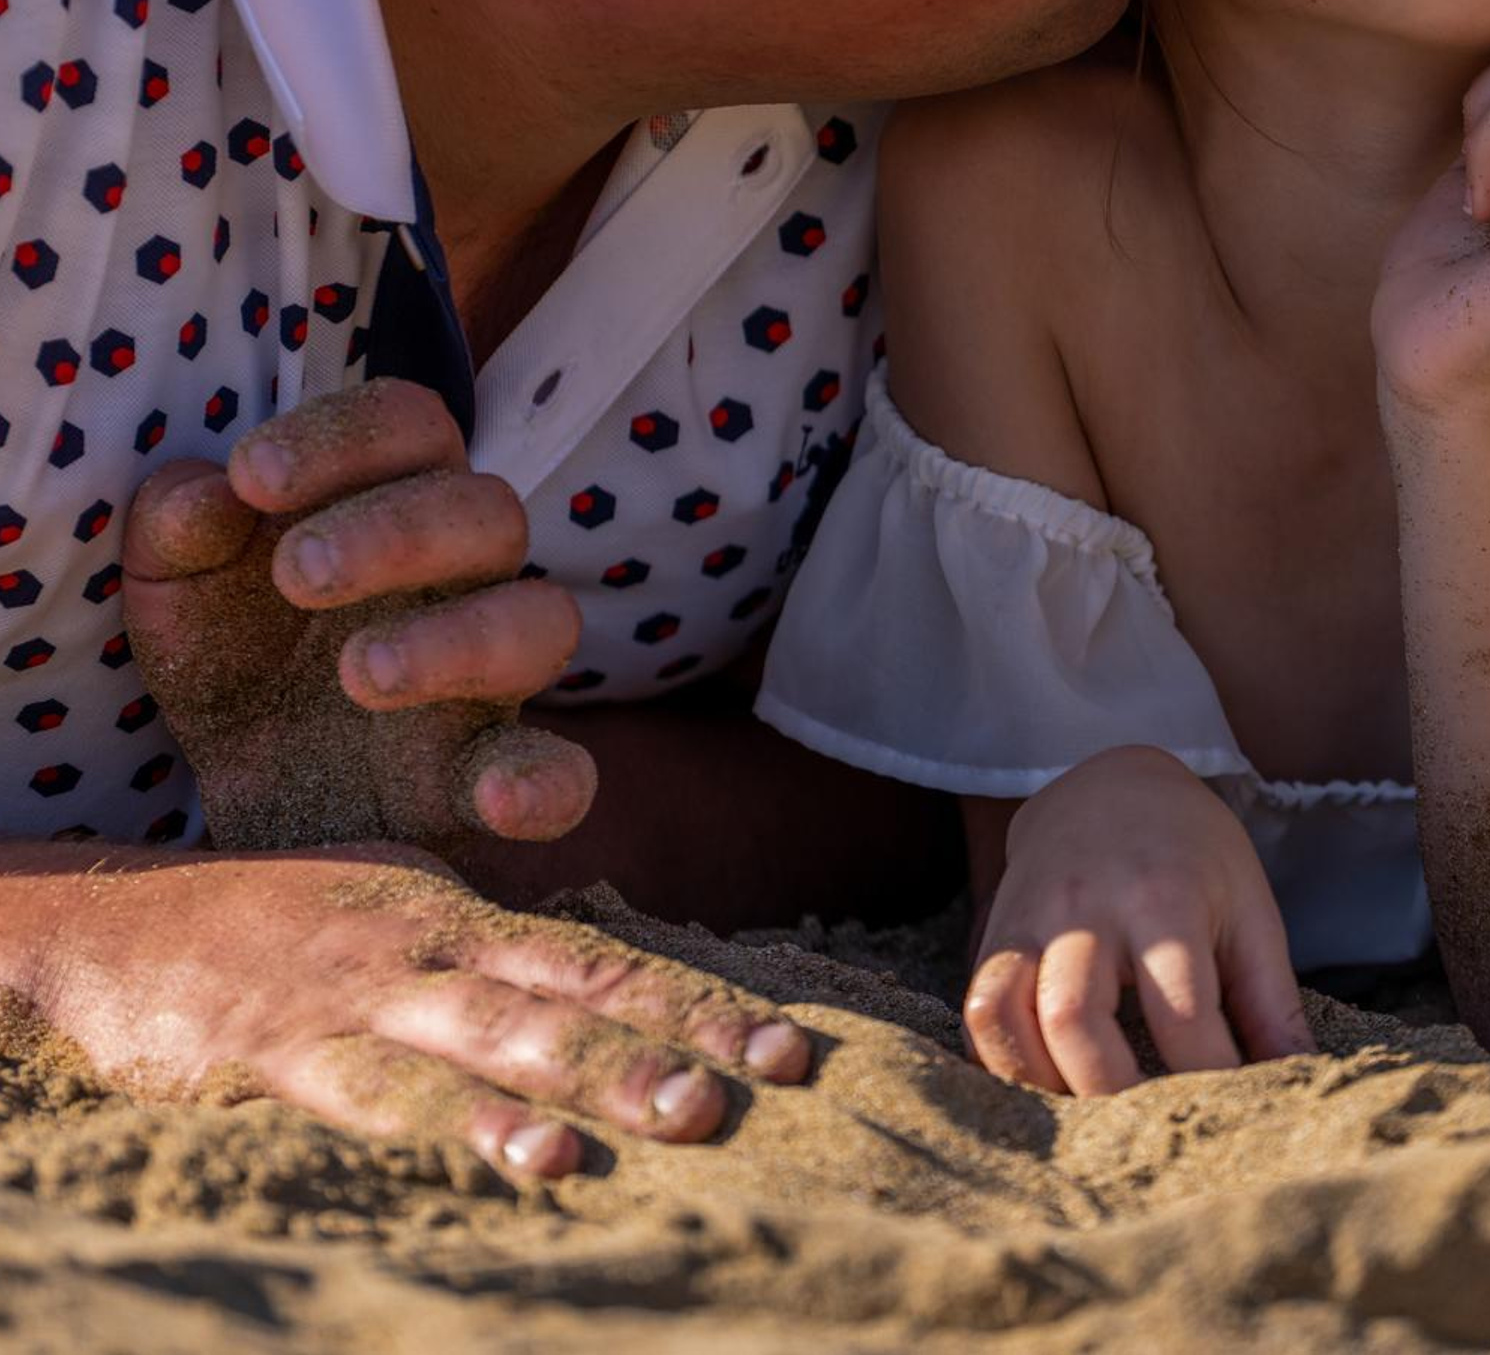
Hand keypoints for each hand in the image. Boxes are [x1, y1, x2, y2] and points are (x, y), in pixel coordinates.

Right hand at [2, 840, 811, 1179]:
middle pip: (582, 997)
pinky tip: (531, 1158)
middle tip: (774, 1079)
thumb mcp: (397, 922)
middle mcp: (434, 947)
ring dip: (602, 1082)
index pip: (611, 961)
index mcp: (468, 916)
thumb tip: (600, 1007)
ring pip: (504, 1040)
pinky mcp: (286, 1052)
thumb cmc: (272, 929)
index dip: (705, 1003)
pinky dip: (468, 1129)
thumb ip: (491, 962)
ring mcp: (363, 996)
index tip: (794, 1048)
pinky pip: (391, 1095)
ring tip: (687, 1118)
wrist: (109, 924)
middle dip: (684, 1040)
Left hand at [125, 381, 595, 852]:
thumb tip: (207, 493)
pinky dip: (545, 781)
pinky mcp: (485, 778)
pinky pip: (562, 773)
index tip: (252, 475)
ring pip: (542, 620)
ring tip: (360, 674)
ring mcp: (489, 677)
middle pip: (490, 510)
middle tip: (297, 575)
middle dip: (398, 531)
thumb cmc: (236, 659)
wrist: (249, 803)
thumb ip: (178, 532)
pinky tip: (496, 800)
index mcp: (396, 502)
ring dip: (460, 638)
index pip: (411, 427)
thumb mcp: (179, 593)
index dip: (346, 436)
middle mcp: (464, 575)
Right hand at [963, 746, 1309, 1096]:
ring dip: (1039, 1086)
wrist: (1110, 784)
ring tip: (1085, 1126)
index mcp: (1165, 899)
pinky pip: (975, 1010)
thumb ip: (1271, 1001)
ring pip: (1004, 1014)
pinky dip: (998, 1064)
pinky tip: (1040, 1094)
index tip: (1230, 1122)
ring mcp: (1030, 917)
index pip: (1181, 1014)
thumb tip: (1300, 1082)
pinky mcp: (994, 933)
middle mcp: (1087, 906)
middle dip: (1109, 1097)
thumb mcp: (1248, 909)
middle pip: (1075, 1019)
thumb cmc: (1194, 857)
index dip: (1208, 1081)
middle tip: (1149, 1137)